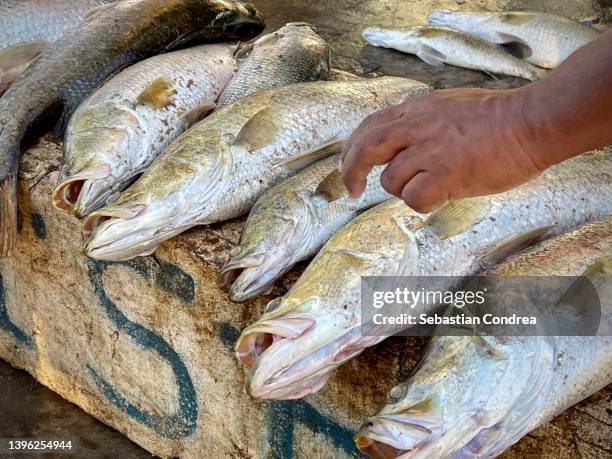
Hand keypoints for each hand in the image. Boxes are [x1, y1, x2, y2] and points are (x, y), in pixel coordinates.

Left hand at [340, 88, 548, 212]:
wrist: (530, 123)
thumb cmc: (497, 119)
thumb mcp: (447, 107)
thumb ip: (419, 123)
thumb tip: (399, 148)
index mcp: (416, 110)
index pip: (369, 127)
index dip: (353, 148)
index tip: (350, 165)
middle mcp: (416, 127)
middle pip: (365, 148)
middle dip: (351, 171)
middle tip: (351, 190)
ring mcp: (429, 150)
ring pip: (391, 181)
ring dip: (406, 190)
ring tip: (436, 184)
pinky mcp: (444, 173)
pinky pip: (413, 199)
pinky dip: (422, 203)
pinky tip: (442, 195)